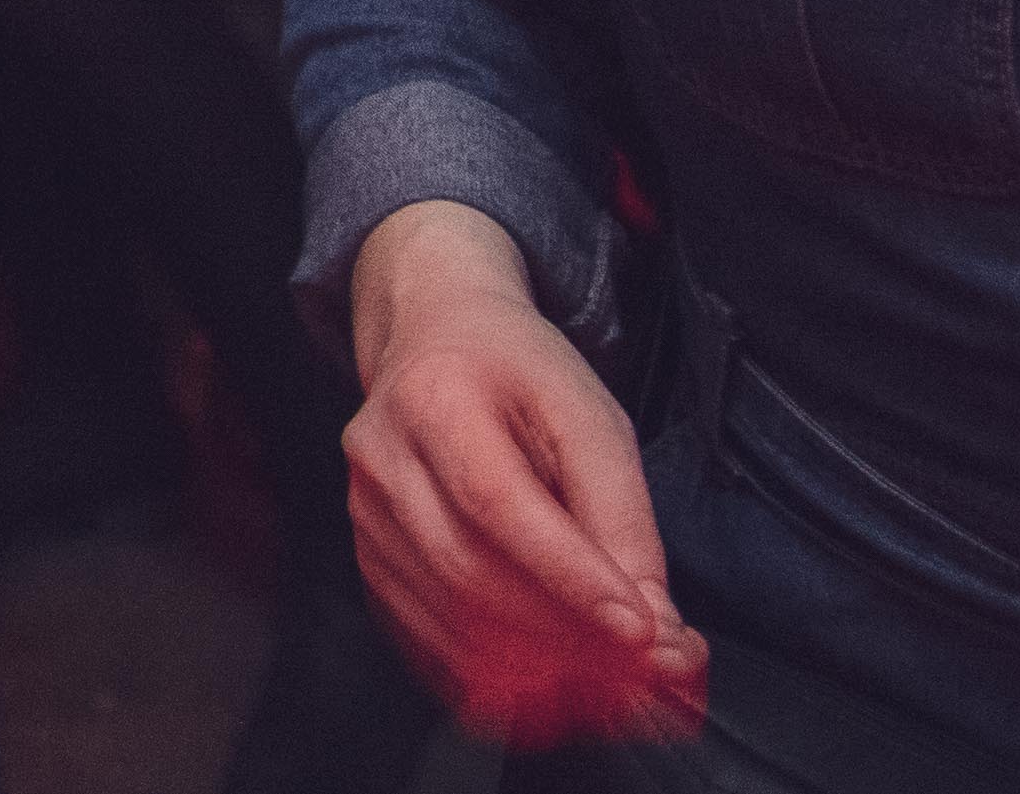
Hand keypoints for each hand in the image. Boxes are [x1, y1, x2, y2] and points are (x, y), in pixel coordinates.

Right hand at [344, 203, 706, 744]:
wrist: (432, 337)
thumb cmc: (518, 373)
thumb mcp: (590, 416)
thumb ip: (623, 517)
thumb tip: (655, 629)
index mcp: (436, 397)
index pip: (497, 503)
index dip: (569, 575)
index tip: (643, 631)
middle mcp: (381, 454)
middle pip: (466, 569)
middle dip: (565, 634)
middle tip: (647, 672)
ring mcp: (363, 509)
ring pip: (445, 614)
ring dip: (536, 666)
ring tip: (613, 682)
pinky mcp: (366, 552)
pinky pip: (424, 634)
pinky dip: (491, 672)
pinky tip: (548, 679)